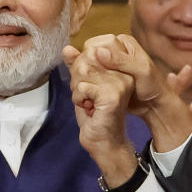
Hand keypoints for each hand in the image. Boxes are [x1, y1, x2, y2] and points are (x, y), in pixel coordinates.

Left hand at [63, 42, 137, 187]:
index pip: (90, 51)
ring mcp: (120, 83)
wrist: (103, 143)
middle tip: (87, 97)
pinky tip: (90, 108)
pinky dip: (79, 98)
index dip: (80, 68)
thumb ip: (76, 66)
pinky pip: (83, 86)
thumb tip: (67, 48)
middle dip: (78, 79)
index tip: (88, 87)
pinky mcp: (112, 95)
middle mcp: (123, 73)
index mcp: (119, 68)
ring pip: (83, 72)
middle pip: (85, 59)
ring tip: (89, 102)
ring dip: (78, 90)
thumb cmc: (94, 115)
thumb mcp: (83, 85)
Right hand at [76, 34, 191, 152]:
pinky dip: (88, 83)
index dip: (90, 56)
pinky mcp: (106, 75)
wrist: (154, 104)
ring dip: (85, 76)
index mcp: (124, 42)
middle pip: (89, 53)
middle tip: (88, 82)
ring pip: (88, 65)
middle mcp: (115, 49)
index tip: (91, 71)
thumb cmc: (153, 87)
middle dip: (86, 67)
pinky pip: (91, 76)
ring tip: (87, 88)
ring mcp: (110, 62)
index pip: (97, 43)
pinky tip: (90, 92)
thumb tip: (99, 51)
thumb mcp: (141, 71)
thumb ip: (121, 61)